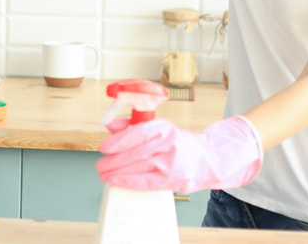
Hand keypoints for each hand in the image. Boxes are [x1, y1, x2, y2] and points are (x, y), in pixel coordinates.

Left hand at [95, 116, 262, 193]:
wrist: (207, 159)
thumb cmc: (178, 143)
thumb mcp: (159, 128)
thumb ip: (134, 125)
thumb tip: (111, 125)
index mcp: (164, 127)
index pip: (138, 133)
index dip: (118, 141)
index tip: (104, 148)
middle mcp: (169, 144)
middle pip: (136, 153)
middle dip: (114, 160)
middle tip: (100, 165)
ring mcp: (172, 163)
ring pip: (140, 168)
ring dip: (118, 173)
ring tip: (105, 174)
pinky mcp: (174, 180)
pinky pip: (148, 182)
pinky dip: (130, 182)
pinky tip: (118, 182)